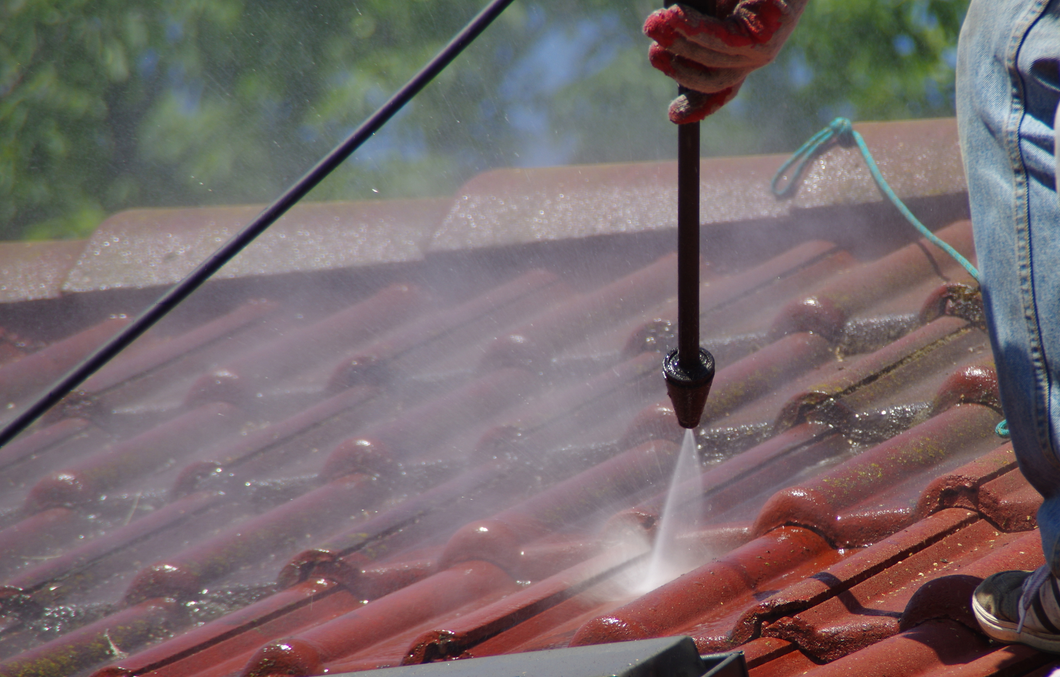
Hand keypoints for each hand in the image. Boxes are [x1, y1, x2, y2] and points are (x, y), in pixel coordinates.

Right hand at [644, 0, 807, 122]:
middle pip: (712, 79)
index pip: (720, 88)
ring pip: (712, 59)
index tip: (674, 116)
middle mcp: (756, 57)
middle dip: (677, 71)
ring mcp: (763, 51)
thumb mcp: (716, 10)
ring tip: (653, 25)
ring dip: (678, 43)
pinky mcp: (765, 38)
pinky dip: (694, 29)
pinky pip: (722, 39)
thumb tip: (664, 34)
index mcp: (746, 53)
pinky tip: (673, 15)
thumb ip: (698, 27)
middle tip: (652, 53)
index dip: (697, 106)